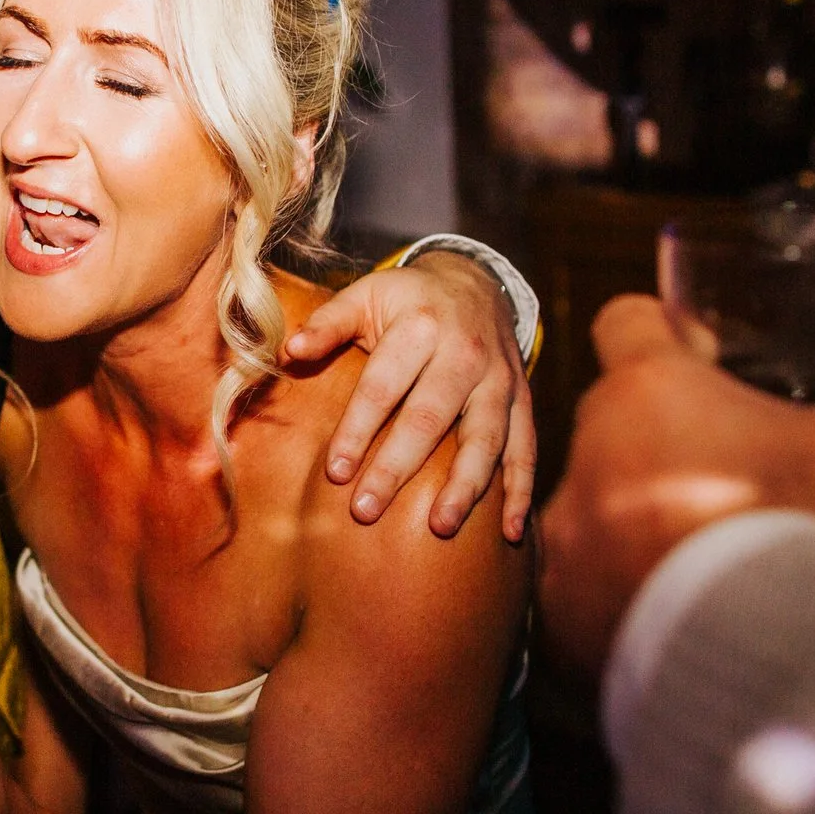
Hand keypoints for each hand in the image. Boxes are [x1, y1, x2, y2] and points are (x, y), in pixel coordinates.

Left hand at [282, 254, 533, 539]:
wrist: (475, 282)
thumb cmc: (406, 300)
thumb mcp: (366, 295)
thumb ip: (327, 324)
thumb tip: (288, 351)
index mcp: (420, 326)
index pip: (383, 387)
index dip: (357, 430)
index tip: (335, 473)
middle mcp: (465, 354)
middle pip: (429, 419)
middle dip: (396, 468)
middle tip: (365, 511)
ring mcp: (499, 380)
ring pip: (485, 438)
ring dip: (464, 486)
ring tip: (439, 526)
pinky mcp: (522, 400)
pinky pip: (526, 448)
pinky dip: (521, 490)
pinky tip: (510, 531)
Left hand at [537, 296, 814, 674]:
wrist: (773, 664)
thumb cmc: (814, 533)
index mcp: (648, 393)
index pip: (626, 323)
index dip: (664, 331)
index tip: (703, 357)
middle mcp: (589, 455)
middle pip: (614, 422)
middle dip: (663, 439)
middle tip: (728, 471)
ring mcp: (568, 539)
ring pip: (595, 507)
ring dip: (638, 519)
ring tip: (707, 552)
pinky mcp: (560, 613)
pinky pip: (581, 587)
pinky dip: (620, 594)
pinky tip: (677, 609)